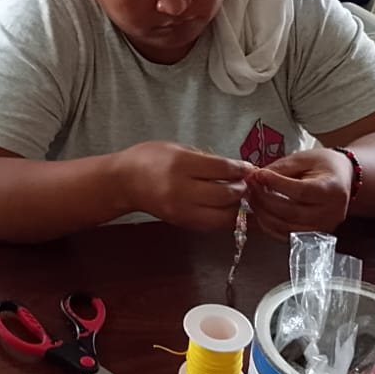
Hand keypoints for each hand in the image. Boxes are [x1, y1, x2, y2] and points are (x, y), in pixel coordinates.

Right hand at [117, 141, 251, 229]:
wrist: (124, 182)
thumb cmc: (150, 158)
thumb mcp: (179, 149)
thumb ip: (207, 159)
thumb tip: (236, 169)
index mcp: (182, 165)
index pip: (223, 169)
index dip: (241, 169)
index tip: (249, 168)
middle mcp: (182, 190)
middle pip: (226, 195)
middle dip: (241, 188)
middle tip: (245, 182)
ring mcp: (182, 210)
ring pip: (223, 216)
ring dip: (236, 206)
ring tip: (238, 196)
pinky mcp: (183, 223)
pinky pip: (212, 224)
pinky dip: (224, 217)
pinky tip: (227, 208)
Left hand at [246, 149, 353, 240]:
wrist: (343, 179)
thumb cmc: (324, 165)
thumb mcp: (304, 159)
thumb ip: (281, 168)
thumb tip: (256, 177)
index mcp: (332, 189)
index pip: (301, 191)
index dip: (276, 184)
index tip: (258, 175)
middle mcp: (331, 213)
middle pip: (291, 212)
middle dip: (264, 199)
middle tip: (250, 186)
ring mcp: (324, 228)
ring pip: (286, 228)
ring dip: (264, 214)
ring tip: (252, 197)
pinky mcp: (315, 236)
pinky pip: (287, 236)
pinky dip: (269, 226)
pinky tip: (260, 212)